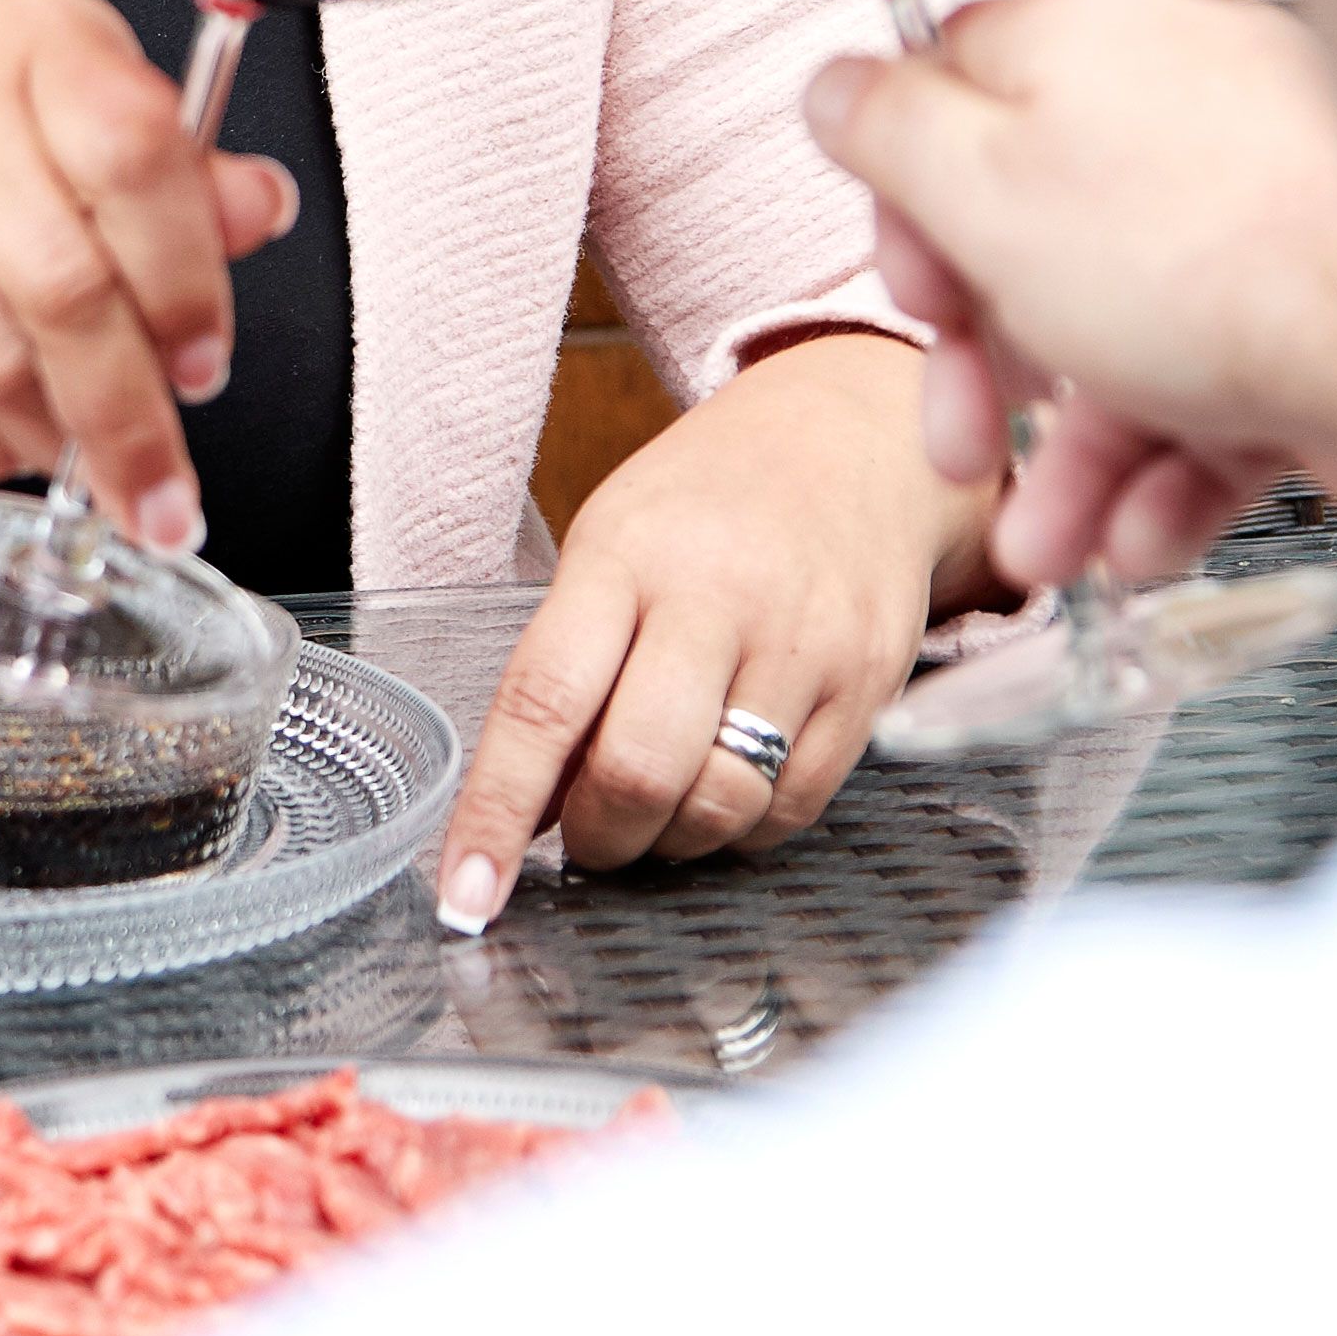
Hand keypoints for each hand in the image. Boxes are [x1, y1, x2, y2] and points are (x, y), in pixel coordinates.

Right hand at [0, 0, 294, 549]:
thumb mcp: (78, 103)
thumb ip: (179, 170)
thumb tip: (260, 209)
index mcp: (40, 41)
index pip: (132, 156)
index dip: (183, 279)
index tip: (204, 365)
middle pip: (57, 280)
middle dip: (124, 410)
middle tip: (163, 488)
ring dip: (49, 433)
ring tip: (85, 462)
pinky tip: (10, 443)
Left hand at [434, 332, 964, 934]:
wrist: (852, 440)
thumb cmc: (707, 501)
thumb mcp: (610, 545)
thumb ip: (564, 669)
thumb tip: (523, 811)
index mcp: (624, 555)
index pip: (544, 702)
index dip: (495, 812)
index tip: (466, 896)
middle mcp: (717, 597)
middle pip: (637, 772)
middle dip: (598, 837)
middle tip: (589, 831)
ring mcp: (804, 643)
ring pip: (719, 807)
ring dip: (671, 840)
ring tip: (661, 799)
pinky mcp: (870, 685)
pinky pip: (792, 811)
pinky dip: (743, 828)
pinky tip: (729, 781)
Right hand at [801, 0, 1336, 585]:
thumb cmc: (1223, 255)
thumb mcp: (980, 186)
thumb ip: (885, 128)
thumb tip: (834, 83)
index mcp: (1086, 45)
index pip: (952, 94)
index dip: (909, 207)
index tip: (909, 288)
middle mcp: (1176, 110)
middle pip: (1034, 237)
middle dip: (987, 368)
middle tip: (962, 436)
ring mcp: (1258, 212)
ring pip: (1125, 338)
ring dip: (1071, 460)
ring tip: (1046, 548)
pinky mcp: (1324, 312)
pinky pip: (1217, 392)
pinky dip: (1169, 475)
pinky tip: (1139, 539)